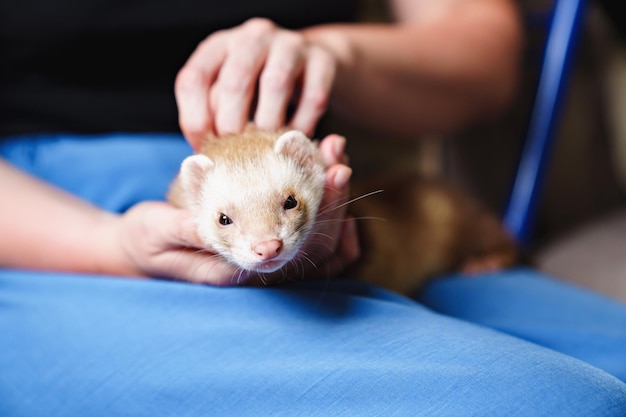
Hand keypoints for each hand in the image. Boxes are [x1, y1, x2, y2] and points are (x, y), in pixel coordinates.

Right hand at [116, 134, 357, 284]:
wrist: (141, 254)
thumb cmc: (146, 242)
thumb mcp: (156, 232)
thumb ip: (184, 226)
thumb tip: (208, 211)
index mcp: (238, 270)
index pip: (295, 246)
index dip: (320, 207)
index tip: (334, 169)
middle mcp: (260, 271)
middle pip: (317, 242)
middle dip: (334, 195)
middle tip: (338, 152)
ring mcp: (265, 261)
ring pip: (317, 237)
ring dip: (331, 196)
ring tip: (335, 153)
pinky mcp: (263, 244)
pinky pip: (307, 234)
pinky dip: (322, 207)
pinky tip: (324, 176)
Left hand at [175, 18, 336, 148]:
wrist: (309, 67)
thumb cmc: (258, 91)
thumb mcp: (230, 98)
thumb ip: (214, 119)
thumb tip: (202, 160)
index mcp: (218, 46)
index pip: (193, 79)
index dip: (195, 120)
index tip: (205, 148)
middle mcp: (252, 37)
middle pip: (235, 80)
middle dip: (232, 126)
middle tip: (235, 155)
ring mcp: (290, 44)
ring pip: (276, 84)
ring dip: (269, 125)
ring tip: (266, 150)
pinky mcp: (323, 59)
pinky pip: (314, 97)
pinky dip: (303, 125)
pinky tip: (294, 141)